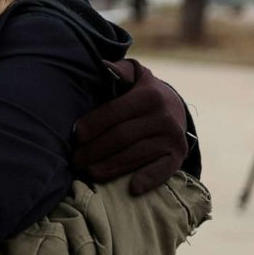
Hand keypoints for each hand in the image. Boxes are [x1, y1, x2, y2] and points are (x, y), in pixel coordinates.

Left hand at [72, 58, 188, 195]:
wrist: (175, 108)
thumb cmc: (142, 92)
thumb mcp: (135, 75)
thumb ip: (119, 70)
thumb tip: (103, 65)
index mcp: (148, 96)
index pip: (114, 114)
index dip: (92, 126)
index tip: (74, 137)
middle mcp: (163, 116)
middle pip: (121, 138)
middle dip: (94, 150)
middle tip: (74, 160)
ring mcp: (172, 137)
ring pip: (135, 155)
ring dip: (109, 167)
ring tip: (88, 172)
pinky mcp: (179, 155)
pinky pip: (163, 170)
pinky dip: (148, 179)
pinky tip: (132, 189)